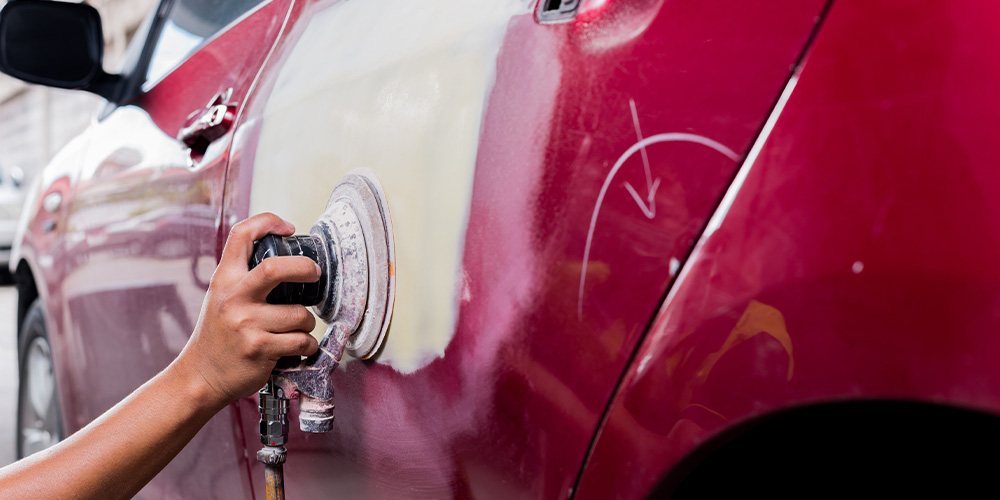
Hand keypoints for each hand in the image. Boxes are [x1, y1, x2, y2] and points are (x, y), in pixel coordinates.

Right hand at [174, 213, 319, 409]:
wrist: (201, 376)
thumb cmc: (220, 334)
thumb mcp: (222, 296)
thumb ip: (245, 276)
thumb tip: (285, 254)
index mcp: (225, 279)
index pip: (242, 235)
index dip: (268, 222)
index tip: (289, 228)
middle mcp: (233, 298)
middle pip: (274, 268)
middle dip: (305, 267)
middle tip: (315, 273)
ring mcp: (246, 324)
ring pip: (299, 314)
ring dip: (307, 323)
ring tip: (297, 329)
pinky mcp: (260, 349)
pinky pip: (301, 341)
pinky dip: (307, 345)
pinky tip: (297, 347)